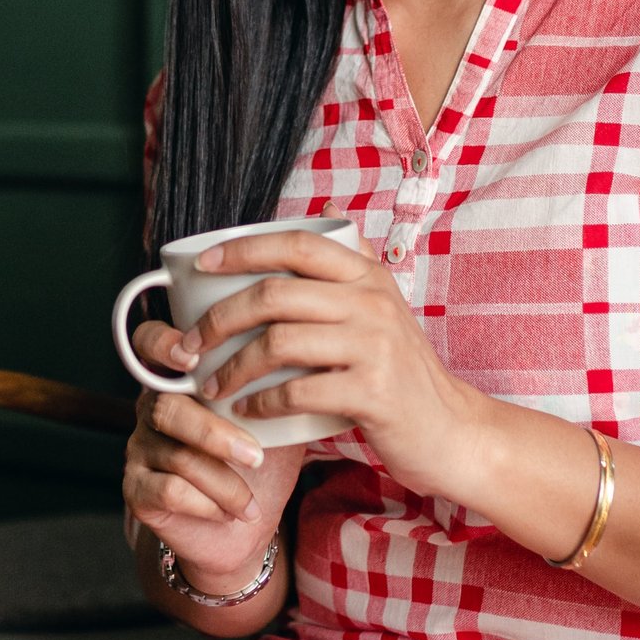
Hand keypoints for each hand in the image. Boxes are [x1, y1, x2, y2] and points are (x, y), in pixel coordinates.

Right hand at [122, 316, 303, 588]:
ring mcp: (139, 448)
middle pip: (166, 406)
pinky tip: (230, 513)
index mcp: (181, 379)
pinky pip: (168, 490)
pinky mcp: (136, 490)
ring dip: (224, 481)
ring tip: (251, 501)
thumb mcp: (275, 420)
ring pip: (176, 454)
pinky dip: (208, 503)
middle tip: (256, 456)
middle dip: (215, 434)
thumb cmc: (261, 465)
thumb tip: (308, 358)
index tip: (192, 360)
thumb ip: (277, 385)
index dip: (161, 343)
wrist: (245, 530)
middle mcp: (151, 407)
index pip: (149, 342)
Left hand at [178, 207, 486, 498]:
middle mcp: (373, 302)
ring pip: (279, 342)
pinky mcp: (372, 392)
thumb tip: (324, 210)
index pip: (298, 245)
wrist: (449, 429)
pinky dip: (262, 403)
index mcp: (369, 276)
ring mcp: (374, 346)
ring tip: (211, 385)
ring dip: (232, 367)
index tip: (202, 266)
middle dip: (219, 319)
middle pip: (275, 295)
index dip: (244, 249)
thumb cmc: (402, 370)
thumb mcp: (385, 305)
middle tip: (190, 344)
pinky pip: (298, 391)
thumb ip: (354, 261)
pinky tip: (246, 411)